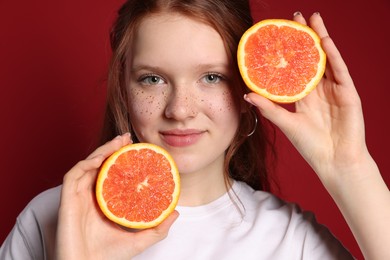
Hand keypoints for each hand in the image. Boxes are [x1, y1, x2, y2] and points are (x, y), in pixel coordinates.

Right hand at [55, 133, 178, 259]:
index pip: (113, 173)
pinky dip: (85, 164)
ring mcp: (78, 197)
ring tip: (118, 142)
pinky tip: (100, 159)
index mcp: (105, 201)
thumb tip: (176, 212)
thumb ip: (157, 228)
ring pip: (88, 165)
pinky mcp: (66, 200)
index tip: (136, 148)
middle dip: (113, 149)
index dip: (122, 159)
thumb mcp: (139, 239)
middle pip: (100, 165)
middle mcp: (91, 196)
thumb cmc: (108, 257)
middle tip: (127, 138)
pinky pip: (74, 176)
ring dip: (101, 151)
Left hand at [244, 12, 368, 183]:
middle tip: (296, 17)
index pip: (296, 67)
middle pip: (311, 57)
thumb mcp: (287, 123)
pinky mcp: (348, 93)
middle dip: (305, 37)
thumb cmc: (311, 146)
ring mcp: (335, 90)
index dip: (289, 51)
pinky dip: (333, 55)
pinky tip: (325, 41)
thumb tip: (246, 95)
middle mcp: (320, 89)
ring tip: (312, 18)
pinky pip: (340, 70)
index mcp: (305, 96)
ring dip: (320, 38)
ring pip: (327, 58)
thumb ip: (269, 108)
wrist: (334, 162)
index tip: (279, 36)